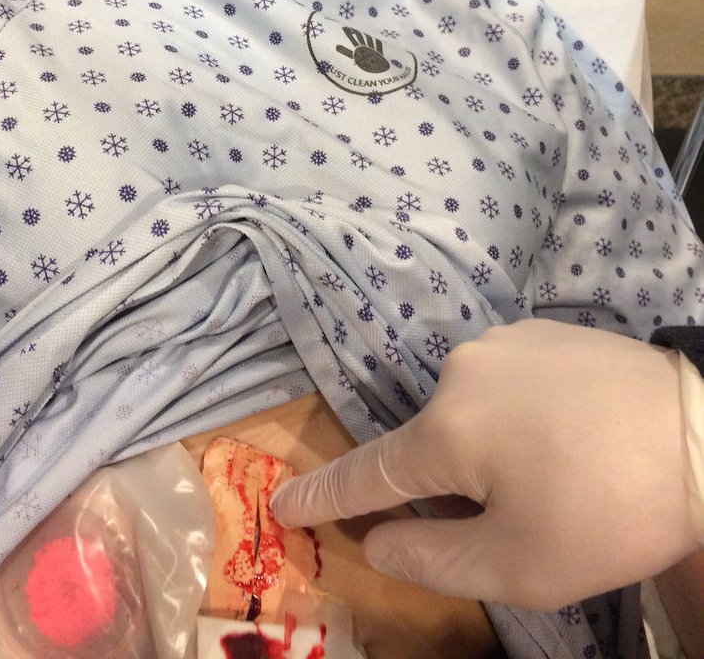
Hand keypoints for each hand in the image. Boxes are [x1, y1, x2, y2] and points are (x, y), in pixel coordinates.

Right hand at [271, 320, 699, 609]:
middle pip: (431, 444)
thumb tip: (377, 540)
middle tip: (521, 519)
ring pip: (472, 410)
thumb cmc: (607, 509)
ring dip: (492, 448)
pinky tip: (572, 437)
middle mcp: (460, 371)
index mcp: (446, 430)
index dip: (327, 496)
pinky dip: (521, 415)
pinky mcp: (545, 329)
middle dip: (453, 486)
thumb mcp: (519, 564)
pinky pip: (509, 381)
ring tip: (560, 478)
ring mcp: (505, 341)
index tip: (286, 502)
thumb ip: (431, 557)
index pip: (369, 473)